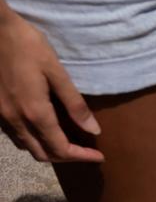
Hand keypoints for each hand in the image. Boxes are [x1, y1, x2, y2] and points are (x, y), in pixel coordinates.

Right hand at [0, 0, 102, 162]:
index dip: (82, 156)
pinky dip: (32, 140)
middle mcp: (15, 120)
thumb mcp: (56, 71)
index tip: (99, 156)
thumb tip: (93, 130)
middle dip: (66, 157)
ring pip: (26, 147)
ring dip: (47, 150)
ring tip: (67, 142)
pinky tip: (43, 129)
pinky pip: (14, 135)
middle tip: (85, 151)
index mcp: (34, 113)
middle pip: (42, 154)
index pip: (61, 149)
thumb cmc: (25, 44)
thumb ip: (75, 103)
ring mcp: (1, 116)